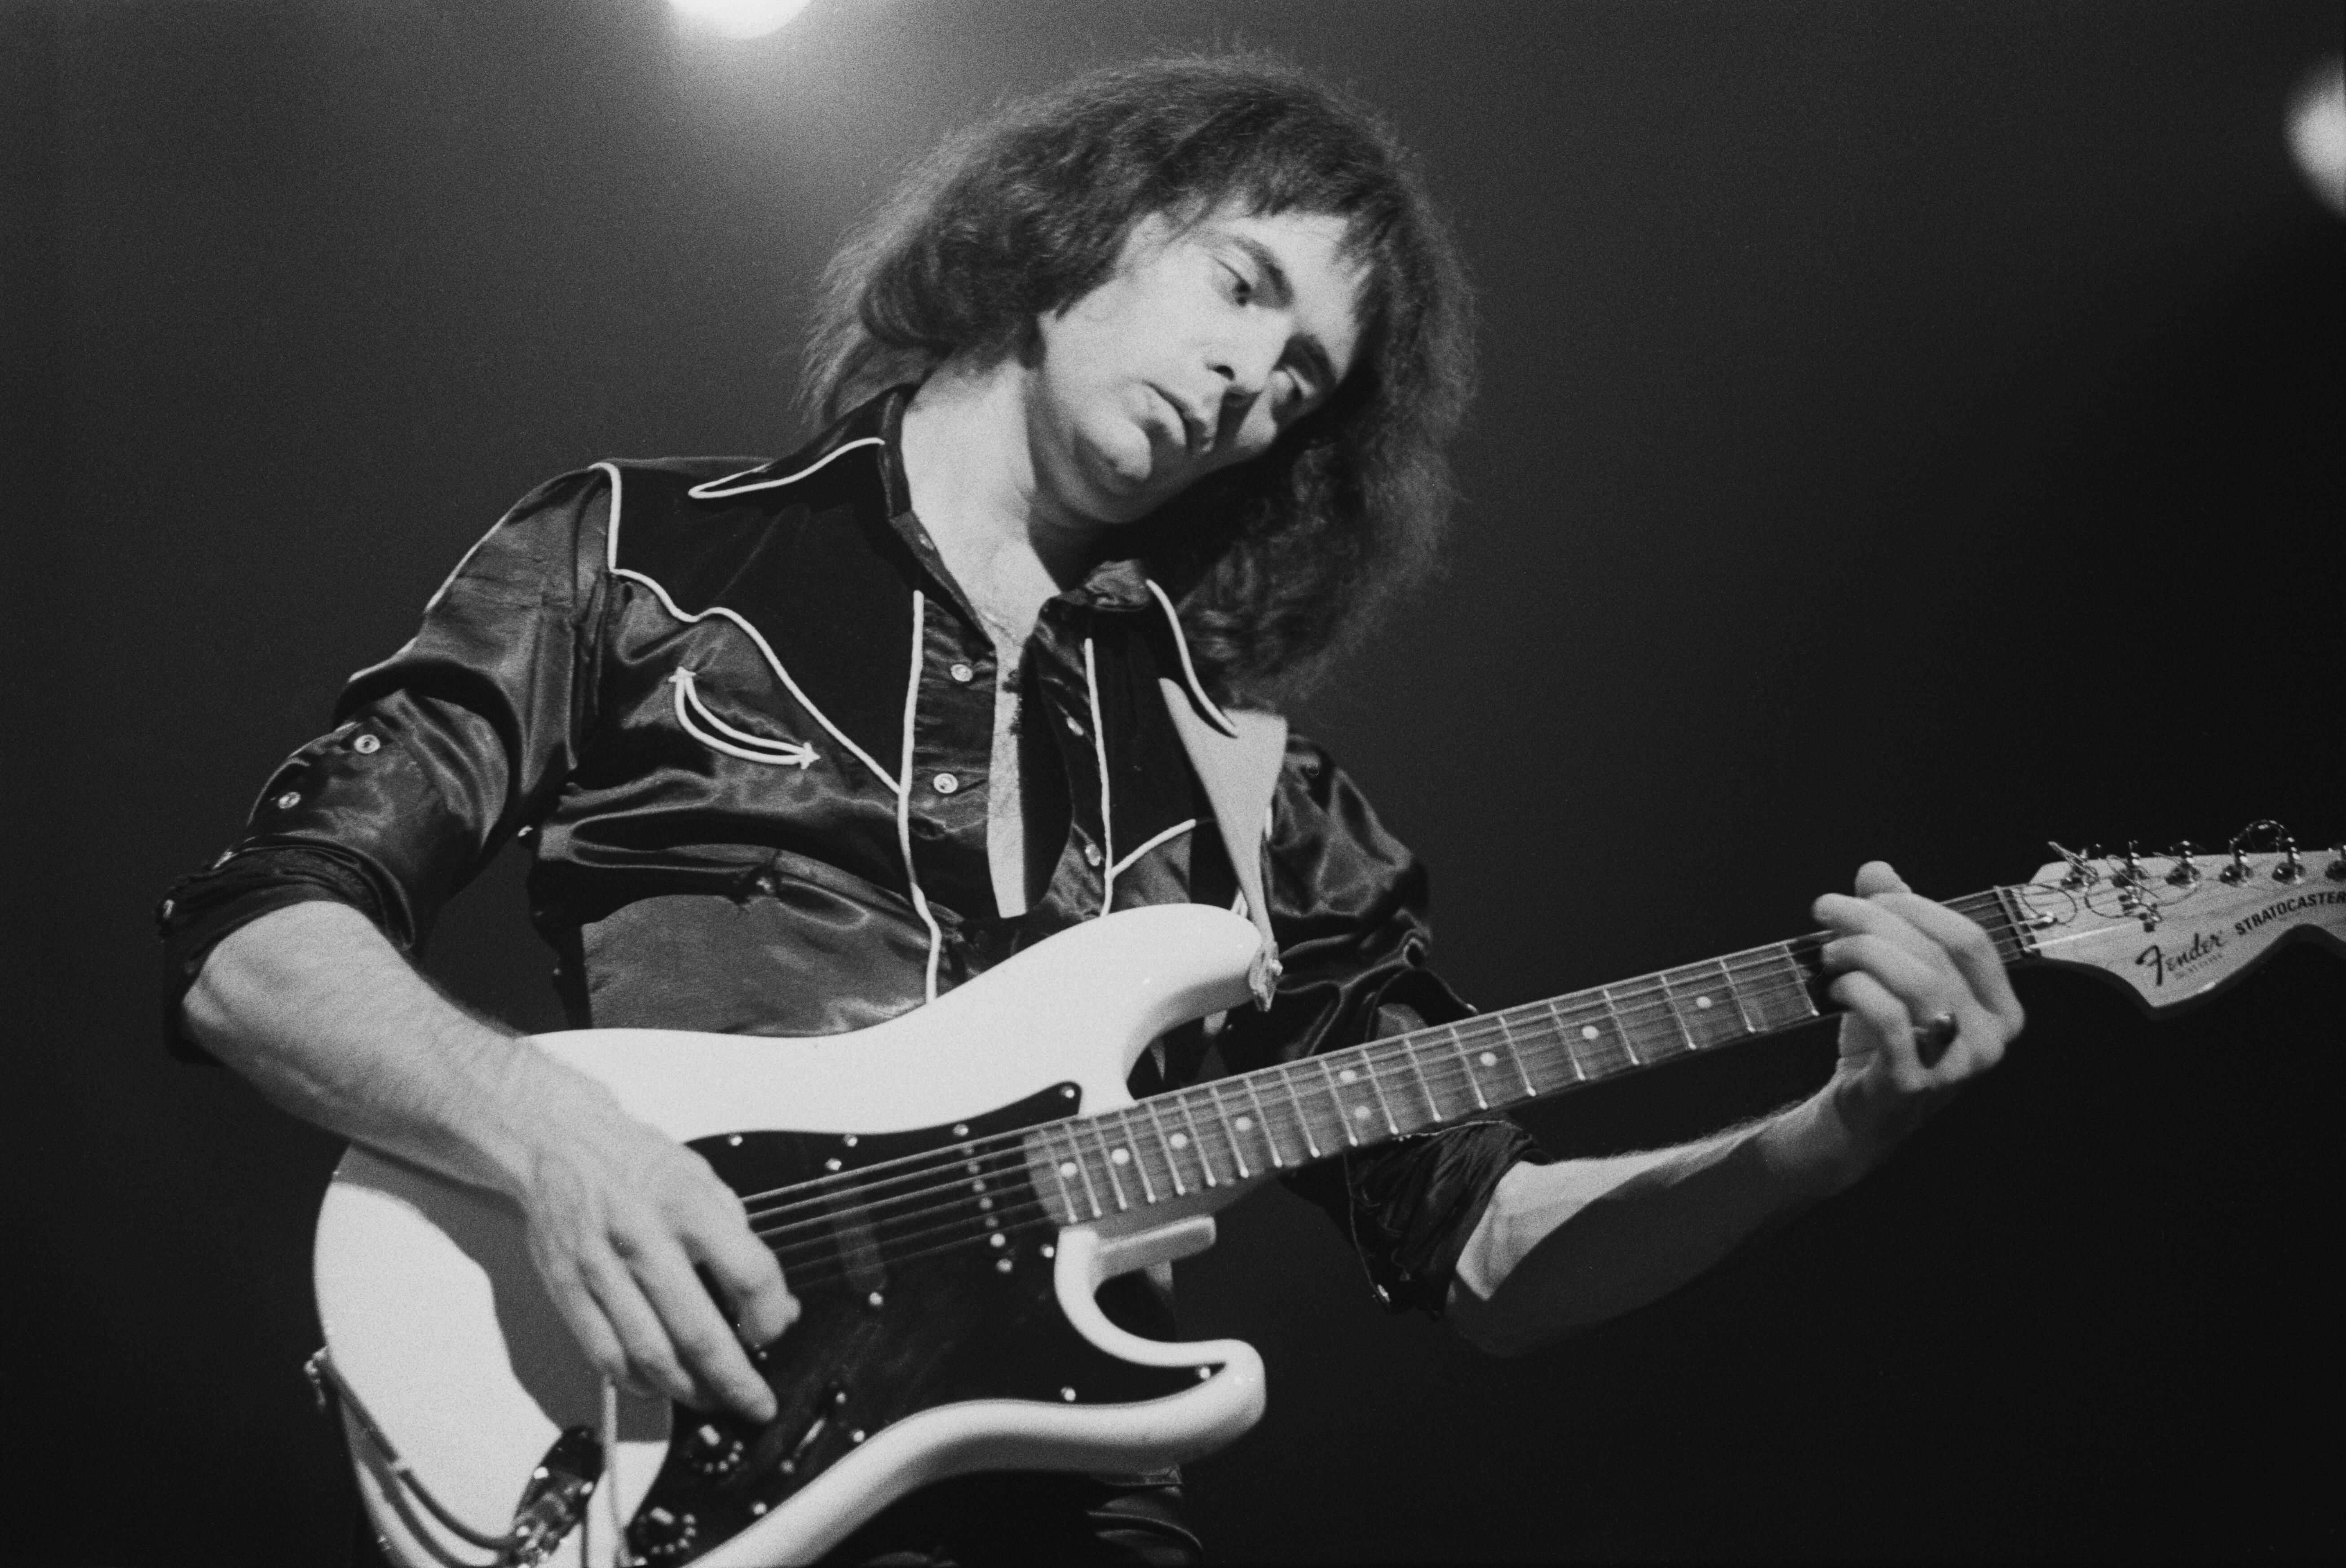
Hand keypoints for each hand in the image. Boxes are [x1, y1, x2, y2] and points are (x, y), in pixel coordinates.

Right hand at [508, 1058, 797, 1422]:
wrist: (557, 1143)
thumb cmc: (637, 1163)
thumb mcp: (703, 1181)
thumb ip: (740, 1241)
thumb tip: (776, 1305)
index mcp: (689, 1206)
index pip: (748, 1274)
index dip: (771, 1315)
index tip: (776, 1332)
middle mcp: (644, 1240)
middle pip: (698, 1331)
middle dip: (735, 1380)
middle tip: (756, 1404)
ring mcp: (600, 1269)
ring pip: (650, 1354)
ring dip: (689, 1391)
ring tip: (713, 1402)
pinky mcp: (567, 1290)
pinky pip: (605, 1354)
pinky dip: (636, 1381)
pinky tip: (659, 1386)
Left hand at [1811, 860, 2025, 1168]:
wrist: (1858, 1115)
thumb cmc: (1883, 1041)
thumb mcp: (1894, 976)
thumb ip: (1895, 924)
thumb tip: (1878, 870)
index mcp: (2001, 1010)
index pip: (1969, 939)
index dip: (1915, 907)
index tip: (1866, 895)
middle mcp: (1990, 1040)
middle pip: (1935, 954)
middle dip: (1873, 920)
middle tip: (1826, 910)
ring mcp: (1956, 1066)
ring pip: (1915, 981)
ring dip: (1861, 952)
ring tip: (1827, 952)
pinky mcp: (1913, 1084)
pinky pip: (1888, 1018)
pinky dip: (1856, 989)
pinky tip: (1834, 985)